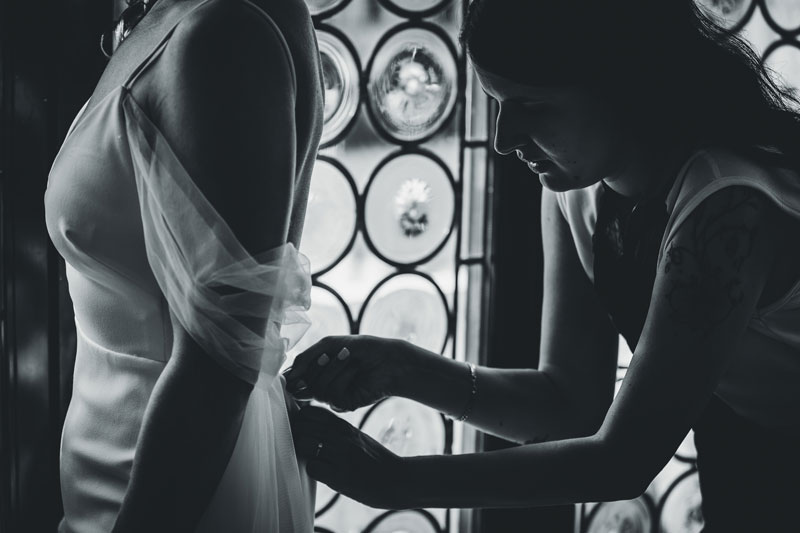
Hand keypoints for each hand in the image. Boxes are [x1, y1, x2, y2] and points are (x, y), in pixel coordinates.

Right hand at [284, 335, 411, 411]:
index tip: (300, 364)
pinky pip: (333, 394)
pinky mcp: (345, 405)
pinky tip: (356, 370)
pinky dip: (344, 377)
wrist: (388, 358)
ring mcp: (332, 397)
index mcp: (316, 371)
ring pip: (318, 390)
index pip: (295, 378)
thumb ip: (305, 359)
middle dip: (318, 366)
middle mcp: (322, 386)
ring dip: (334, 369)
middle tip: (331, 354)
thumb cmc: (360, 348)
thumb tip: (287, 377)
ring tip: (348, 357)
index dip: (294, 374)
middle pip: (303, 384)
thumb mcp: (329, 345)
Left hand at [291, 406, 410, 509]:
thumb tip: (313, 426)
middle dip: (296, 435)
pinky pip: (312, 467)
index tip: (300, 429)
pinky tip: (321, 473)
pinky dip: (312, 470)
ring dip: (302, 453)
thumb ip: (337, 431)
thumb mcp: (358, 437)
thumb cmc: (377, 461)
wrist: (398, 480)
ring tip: (311, 459)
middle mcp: (342, 437)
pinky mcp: (340, 476)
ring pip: (304, 443)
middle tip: (301, 447)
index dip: (300, 420)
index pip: (311, 411)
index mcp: (345, 426)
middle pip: (302, 425)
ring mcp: (341, 456)